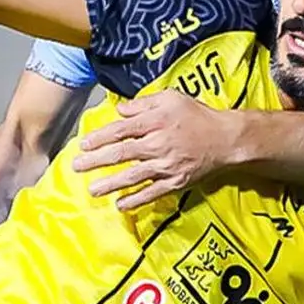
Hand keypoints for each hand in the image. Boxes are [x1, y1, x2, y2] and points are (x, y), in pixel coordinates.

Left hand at [72, 90, 239, 210]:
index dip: (100, 137)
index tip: (84, 144)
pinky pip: (152, 193)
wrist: (226, 139)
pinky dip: (136, 200)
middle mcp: (158, 144)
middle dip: (97, 161)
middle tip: (77, 166)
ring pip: (133, 176)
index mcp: (156, 122)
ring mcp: (167, 165)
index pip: (121, 130)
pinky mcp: (176, 181)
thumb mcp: (171, 98)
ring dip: (111, 183)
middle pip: (122, 153)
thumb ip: (144, 103)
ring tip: (93, 189)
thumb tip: (120, 111)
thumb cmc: (197, 116)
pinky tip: (121, 205)